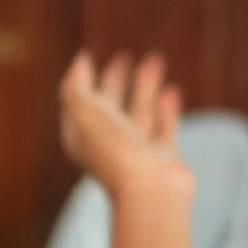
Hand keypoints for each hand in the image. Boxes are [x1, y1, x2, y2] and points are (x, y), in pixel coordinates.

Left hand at [59, 52, 193, 204]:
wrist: (149, 192)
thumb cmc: (114, 153)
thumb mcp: (84, 113)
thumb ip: (77, 86)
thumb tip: (80, 60)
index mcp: (83, 136)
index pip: (79, 103)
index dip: (82, 79)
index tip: (89, 55)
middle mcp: (109, 144)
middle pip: (110, 106)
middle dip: (116, 79)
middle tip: (124, 56)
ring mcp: (137, 151)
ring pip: (139, 112)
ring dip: (145, 85)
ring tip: (155, 59)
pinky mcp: (162, 156)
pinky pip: (164, 126)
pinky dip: (166, 108)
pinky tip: (171, 90)